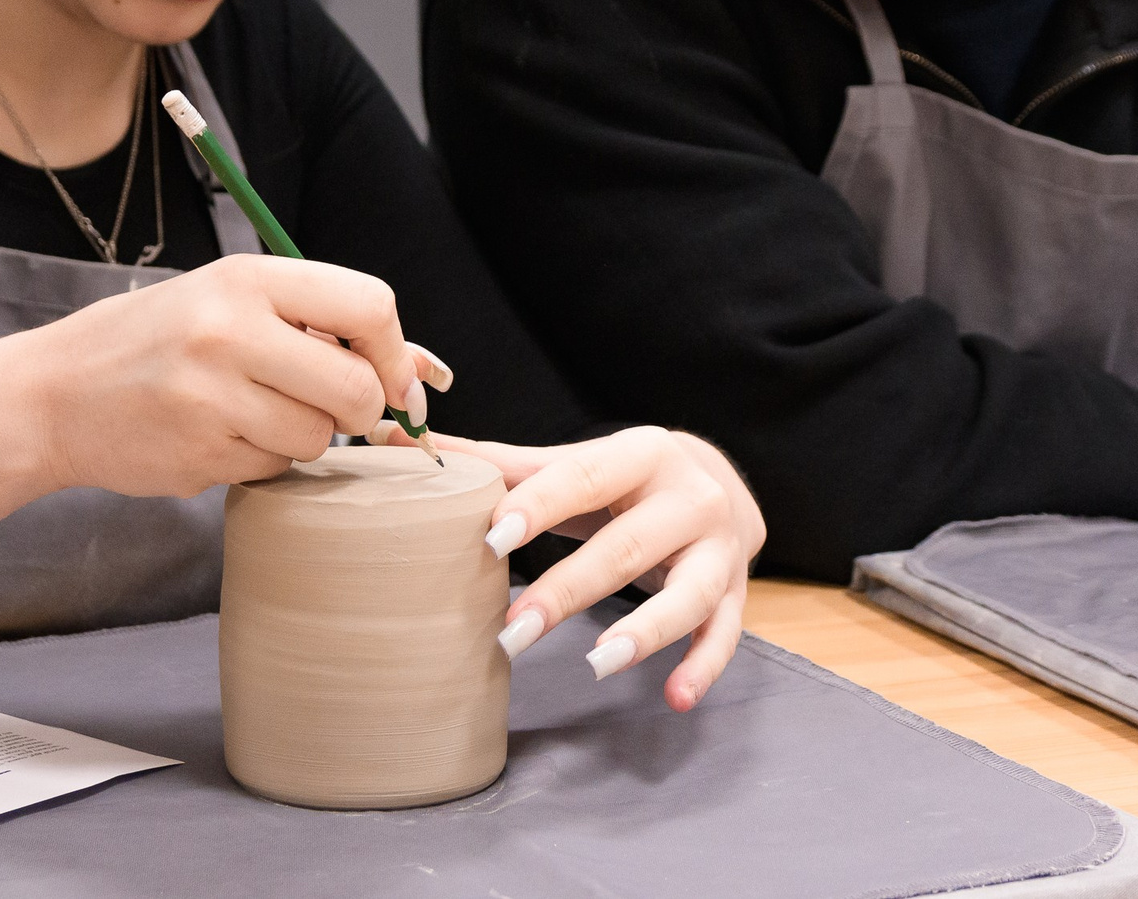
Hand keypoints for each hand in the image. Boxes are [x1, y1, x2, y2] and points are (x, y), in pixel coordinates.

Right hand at [0, 254, 433, 600]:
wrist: (54, 393)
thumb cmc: (160, 341)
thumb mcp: (229, 299)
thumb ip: (313, 322)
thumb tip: (421, 371)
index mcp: (246, 279)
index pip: (368, 306)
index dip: (396, 350)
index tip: (394, 376)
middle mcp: (230, 331)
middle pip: (356, 389)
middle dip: (362, 411)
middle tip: (333, 408)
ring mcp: (211, 397)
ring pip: (318, 438)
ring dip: (303, 437)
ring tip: (251, 412)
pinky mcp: (198, 453)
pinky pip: (273, 468)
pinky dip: (261, 460)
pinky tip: (216, 434)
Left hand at [373, 422, 763, 712]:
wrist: (721, 481)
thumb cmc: (625, 480)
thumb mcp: (575, 464)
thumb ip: (498, 464)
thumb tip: (401, 438)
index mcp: (641, 453)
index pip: (586, 478)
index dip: (540, 507)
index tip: (491, 540)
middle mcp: (690, 497)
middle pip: (628, 546)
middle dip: (569, 590)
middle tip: (511, 633)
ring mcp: (719, 548)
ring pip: (688, 594)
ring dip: (643, 631)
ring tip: (595, 665)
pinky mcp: (736, 592)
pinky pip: (724, 634)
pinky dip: (702, 666)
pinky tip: (674, 698)